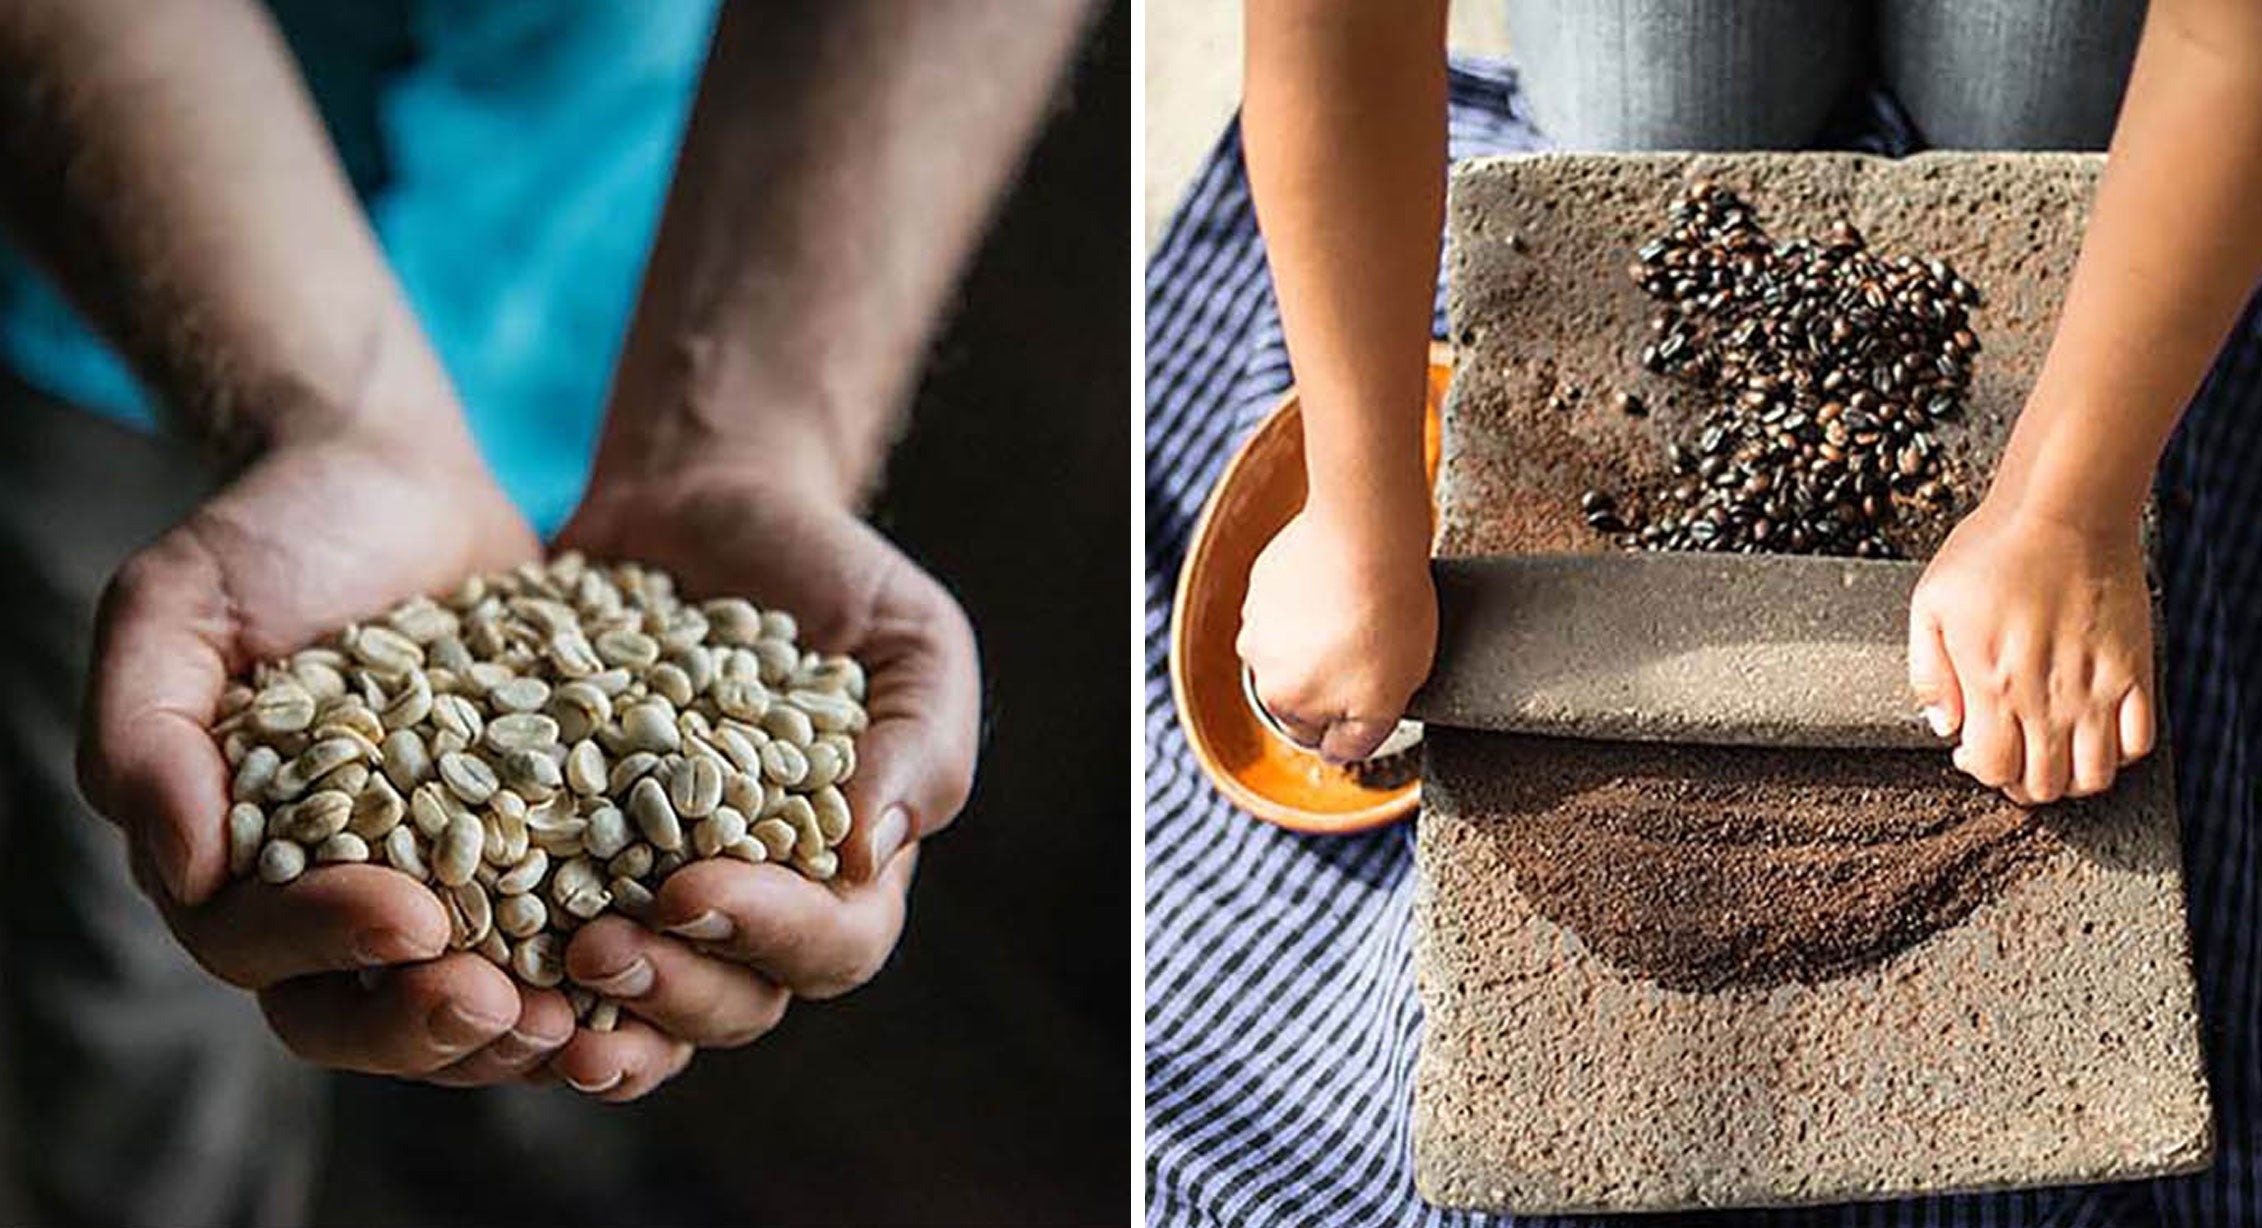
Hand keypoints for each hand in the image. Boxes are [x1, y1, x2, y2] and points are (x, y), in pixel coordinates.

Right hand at [74, 424, 576, 1085]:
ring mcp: (449, 886)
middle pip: (370, 1016)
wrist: (403, 480)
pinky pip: (570, 940)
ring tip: (596, 1022)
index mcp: (235, 866)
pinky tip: (669, 958)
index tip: (412, 920)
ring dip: (533, 1033)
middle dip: (437, 1029)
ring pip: (477, 1009)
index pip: (261, 951)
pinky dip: (611, 975)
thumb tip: (184, 870)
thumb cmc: (274, 541)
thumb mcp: (178, 610)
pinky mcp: (545, 854)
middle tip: (516, 1009)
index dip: (331, 949)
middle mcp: (339, 898)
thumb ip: (145, 735)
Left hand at [540, 470, 979, 1099]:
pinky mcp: (565, 859)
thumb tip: (869, 854)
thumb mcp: (913, 638)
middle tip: (596, 951)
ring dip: (588, 1015)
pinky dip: (503, 959)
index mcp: (851, 874)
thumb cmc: (832, 575)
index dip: (767, 936)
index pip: (833, 943)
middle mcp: (757, 904)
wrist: (706, 507)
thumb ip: (922, 744)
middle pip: (733, 1002)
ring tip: (521, 997)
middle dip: (670, 989)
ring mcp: (654, 892)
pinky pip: (536, 936)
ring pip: (637, 1002)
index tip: (691, 891)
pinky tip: (452, 946)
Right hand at [1238, 507, 1435, 762]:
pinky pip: (1290, 605)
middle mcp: (1259, 664)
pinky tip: (1345, 589)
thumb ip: (1359, 737)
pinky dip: (1310, 603)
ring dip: (1317, 641)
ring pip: (1293, 648)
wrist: (1369, 536)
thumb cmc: (1389, 615)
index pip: (1318, 739)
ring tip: (1361, 616)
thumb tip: (1339, 753)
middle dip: (1331, 683)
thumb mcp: (1391, 698)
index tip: (1373, 699)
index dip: (1353, 724)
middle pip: (1300, 694)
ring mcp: (1259, 618)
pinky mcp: (1265, 579)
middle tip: (1373, 655)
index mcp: (1284, 702)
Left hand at [1907, 495, 2156, 804]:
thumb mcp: (1929, 606)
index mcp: (1993, 683)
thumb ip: (1929, 674)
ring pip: (2094, 776)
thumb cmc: (1991, 552)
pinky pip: (2140, 741)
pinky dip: (2119, 753)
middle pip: (2043, 784)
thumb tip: (1942, 725)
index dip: (1980, 771)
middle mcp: (2047, 696)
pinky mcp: (2135, 671)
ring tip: (2052, 753)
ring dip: (2069, 778)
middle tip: (2012, 756)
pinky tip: (2094, 733)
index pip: (1993, 769)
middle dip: (2021, 783)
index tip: (1973, 750)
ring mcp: (2096, 687)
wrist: (2062, 513)